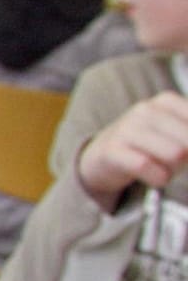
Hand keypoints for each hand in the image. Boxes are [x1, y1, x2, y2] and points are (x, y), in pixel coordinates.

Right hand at [75, 93, 187, 210]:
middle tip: (174, 163)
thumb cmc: (147, 147)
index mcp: (165, 102)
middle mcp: (145, 110)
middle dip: (187, 160)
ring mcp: (126, 128)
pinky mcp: (112, 150)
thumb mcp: (174, 132)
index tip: (184, 150)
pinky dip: (158, 178)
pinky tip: (153, 177)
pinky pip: (147, 166)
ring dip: (175, 170)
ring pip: (175, 154)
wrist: (101, 157)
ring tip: (163, 169)